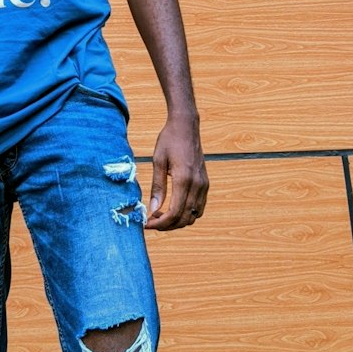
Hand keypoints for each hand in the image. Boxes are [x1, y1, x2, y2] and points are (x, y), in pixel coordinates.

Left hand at [145, 115, 207, 231]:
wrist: (186, 126)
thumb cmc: (169, 140)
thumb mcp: (158, 161)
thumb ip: (157, 187)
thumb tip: (152, 209)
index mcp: (184, 180)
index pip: (174, 213)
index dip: (160, 223)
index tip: (147, 224)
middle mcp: (197, 185)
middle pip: (184, 218)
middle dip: (167, 225)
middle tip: (151, 221)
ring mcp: (204, 185)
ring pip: (193, 216)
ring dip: (177, 221)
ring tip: (160, 215)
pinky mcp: (205, 183)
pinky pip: (199, 207)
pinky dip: (187, 213)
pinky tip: (173, 207)